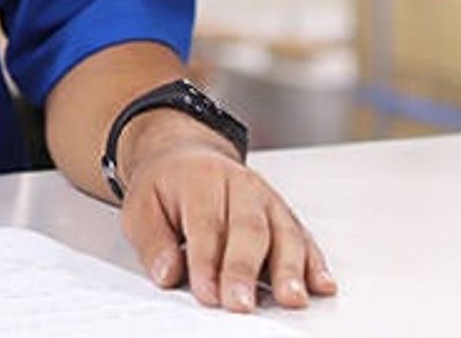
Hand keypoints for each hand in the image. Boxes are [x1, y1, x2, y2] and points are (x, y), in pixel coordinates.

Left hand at [117, 119, 333, 311]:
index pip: (206, 225)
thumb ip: (152, 241)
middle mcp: (241, 186)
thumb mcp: (140, 206)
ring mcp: (268, 201)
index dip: (206, 261)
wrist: (188, 156)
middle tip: (241, 304)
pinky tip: (320, 284)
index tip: (207, 294)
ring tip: (291, 298)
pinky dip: (314, 263)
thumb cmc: (166, 186)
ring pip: (283, 233)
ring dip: (289, 269)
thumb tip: (167, 272)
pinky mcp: (285, 217)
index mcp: (201, 180)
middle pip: (248, 229)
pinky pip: (303, 239)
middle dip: (245, 269)